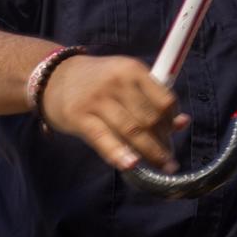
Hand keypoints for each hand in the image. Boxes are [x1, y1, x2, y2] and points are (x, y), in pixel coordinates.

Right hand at [40, 54, 189, 171]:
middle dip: (162, 142)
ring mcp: (97, 99)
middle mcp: (116, 82)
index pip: (164, 99)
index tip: (173, 133)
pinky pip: (104, 139)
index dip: (172, 120)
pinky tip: (132, 166)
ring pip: (132, 131)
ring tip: (161, 166)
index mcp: (132, 70)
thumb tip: (183, 122)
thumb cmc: (98, 82)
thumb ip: (153, 98)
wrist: (53, 77)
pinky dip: (120, 154)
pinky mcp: (79, 117)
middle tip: (168, 159)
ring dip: (150, 153)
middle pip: (150, 118)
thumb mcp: (126, 80)